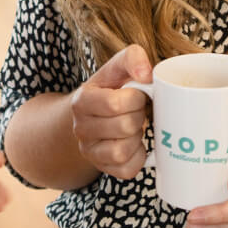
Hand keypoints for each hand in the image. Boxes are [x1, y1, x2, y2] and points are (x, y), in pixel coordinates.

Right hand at [70, 45, 152, 179]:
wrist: (93, 113)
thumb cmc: (111, 88)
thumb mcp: (117, 68)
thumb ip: (132, 58)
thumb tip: (147, 75)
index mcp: (82, 100)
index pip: (115, 103)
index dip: (135, 98)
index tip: (137, 93)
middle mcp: (80, 128)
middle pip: (124, 127)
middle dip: (139, 116)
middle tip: (137, 110)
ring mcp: (89, 151)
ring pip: (122, 152)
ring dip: (137, 137)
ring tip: (134, 125)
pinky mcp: (103, 168)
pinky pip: (127, 170)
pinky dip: (138, 156)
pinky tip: (135, 143)